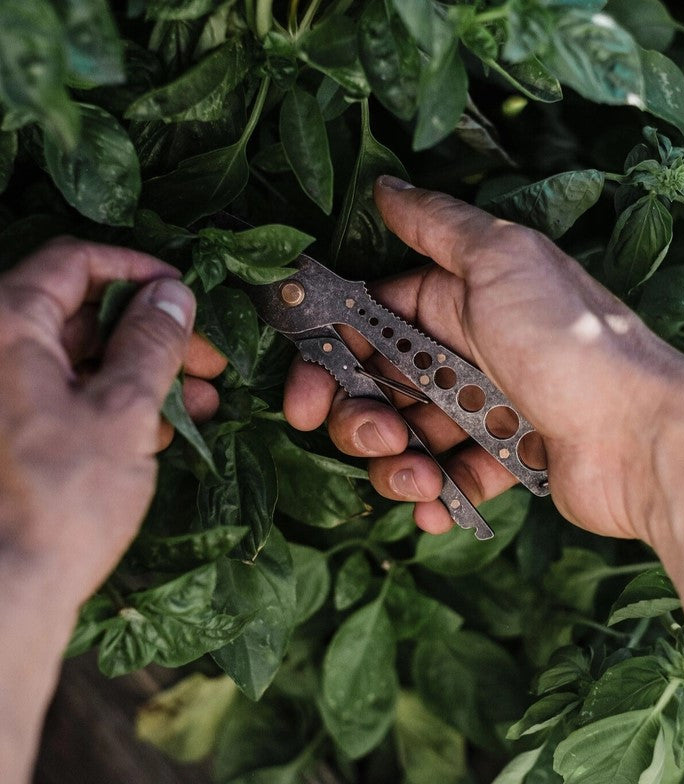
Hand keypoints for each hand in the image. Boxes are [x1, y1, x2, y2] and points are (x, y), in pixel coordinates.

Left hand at [0, 237, 224, 605]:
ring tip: (204, 398)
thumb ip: (151, 343)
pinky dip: (116, 405)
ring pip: (82, 361)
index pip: (74, 264)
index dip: (137, 271)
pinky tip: (166, 428)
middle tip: (207, 358)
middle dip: (153, 333)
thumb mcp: (123, 411)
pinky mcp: (13, 433)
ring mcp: (3, 396)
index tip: (183, 292)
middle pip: (83, 315)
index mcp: (7, 327)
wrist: (6, 594)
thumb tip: (173, 294)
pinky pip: (67, 398)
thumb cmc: (63, 499)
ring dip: (146, 373)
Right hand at [284, 177, 683, 541]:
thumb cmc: (568, 342)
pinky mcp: (504, 459)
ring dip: (397, 465)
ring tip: (417, 479)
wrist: (645, 434)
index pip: (369, 324)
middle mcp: (466, 351)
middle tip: (375, 436)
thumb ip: (439, 226)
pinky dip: (436, 498)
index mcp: (458, 301)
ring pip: (408, 437)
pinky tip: (436, 509)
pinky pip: (450, 478)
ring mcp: (484, 408)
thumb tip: (386, 187)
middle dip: (359, 418)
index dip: (330, 356)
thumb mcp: (503, 262)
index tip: (306, 393)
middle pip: (379, 385)